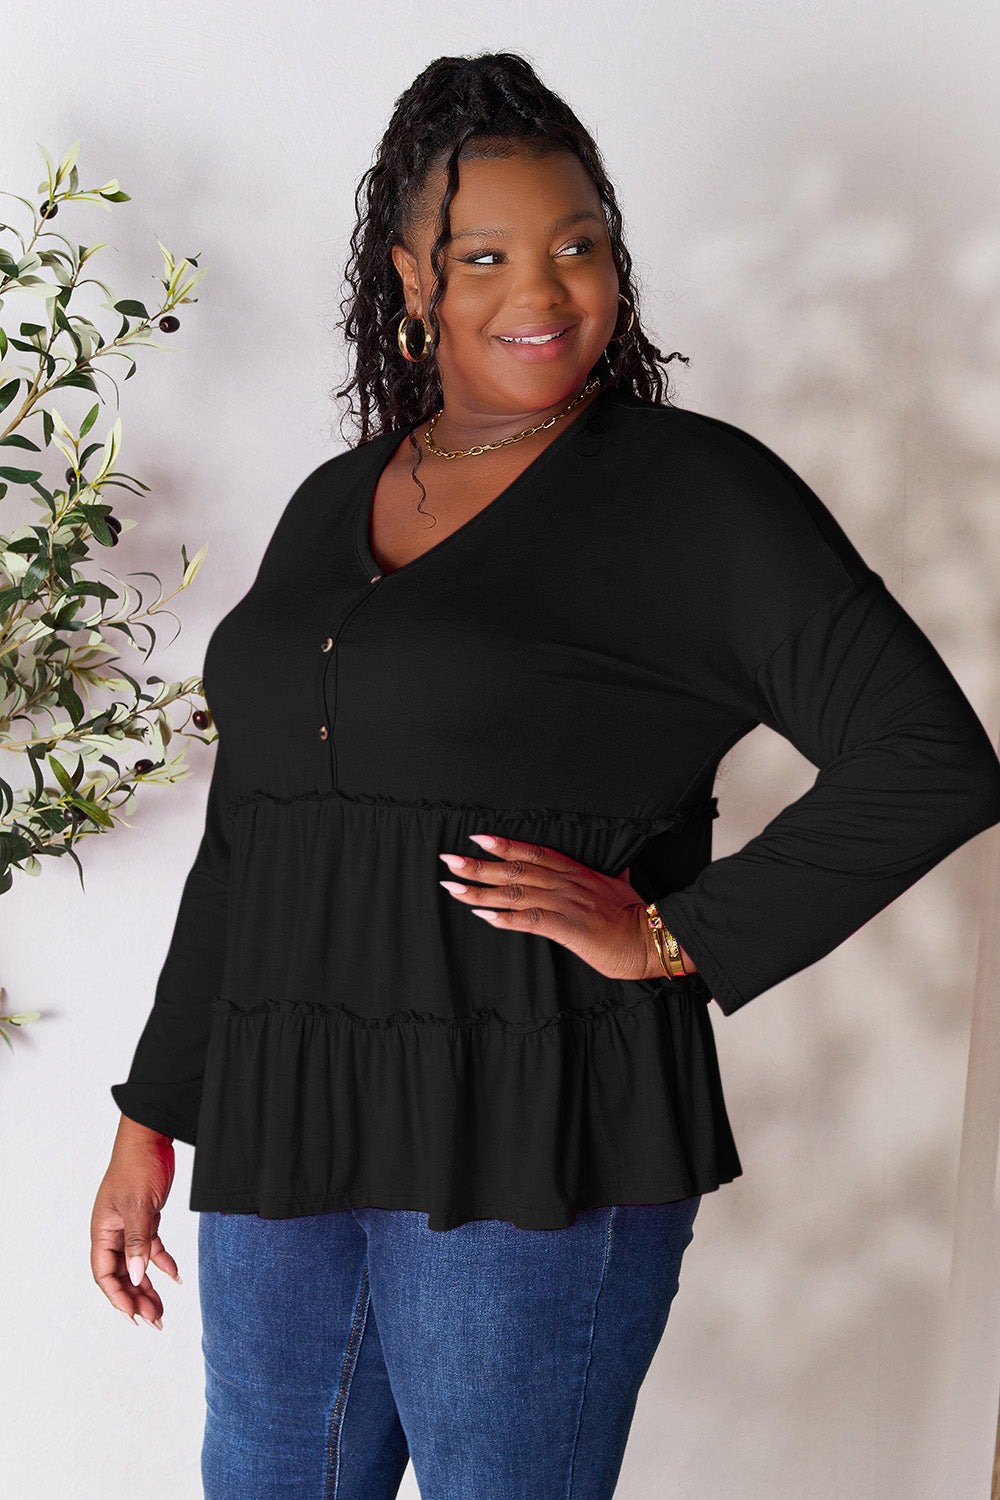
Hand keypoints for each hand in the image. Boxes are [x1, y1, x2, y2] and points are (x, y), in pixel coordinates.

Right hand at [90, 1116, 181, 1331]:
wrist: (151, 1138)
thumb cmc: (137, 1165)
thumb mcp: (138, 1205)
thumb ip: (137, 1241)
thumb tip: (134, 1276)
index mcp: (103, 1230)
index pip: (104, 1273)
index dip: (117, 1296)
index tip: (133, 1316)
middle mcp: (113, 1232)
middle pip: (121, 1274)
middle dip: (135, 1298)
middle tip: (154, 1320)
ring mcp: (130, 1226)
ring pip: (137, 1265)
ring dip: (148, 1286)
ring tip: (162, 1309)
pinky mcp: (147, 1218)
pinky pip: (151, 1248)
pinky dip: (162, 1263)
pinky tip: (175, 1276)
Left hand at [437, 833, 695, 980]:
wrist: (653, 937)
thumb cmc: (636, 916)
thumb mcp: (622, 888)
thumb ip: (611, 879)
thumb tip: (618, 873)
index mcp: (577, 872)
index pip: (534, 852)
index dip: (505, 844)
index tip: (477, 837)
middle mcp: (566, 883)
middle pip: (515, 870)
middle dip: (479, 865)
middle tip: (448, 860)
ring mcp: (565, 904)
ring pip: (515, 893)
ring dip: (480, 891)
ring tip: (452, 887)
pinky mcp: (567, 927)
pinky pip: (529, 920)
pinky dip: (504, 917)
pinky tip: (482, 915)